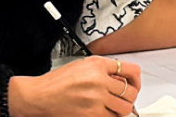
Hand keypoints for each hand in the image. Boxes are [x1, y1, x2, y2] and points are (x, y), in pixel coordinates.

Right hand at [8, 56, 140, 116]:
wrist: (38, 96)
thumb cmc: (56, 82)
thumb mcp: (82, 66)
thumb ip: (104, 70)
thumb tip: (123, 79)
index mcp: (98, 65)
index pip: (132, 70)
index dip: (137, 80)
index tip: (134, 85)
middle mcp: (99, 80)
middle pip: (131, 92)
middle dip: (129, 97)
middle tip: (123, 99)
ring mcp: (96, 98)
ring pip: (124, 108)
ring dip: (121, 109)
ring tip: (112, 107)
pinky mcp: (91, 114)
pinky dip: (110, 116)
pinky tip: (103, 112)